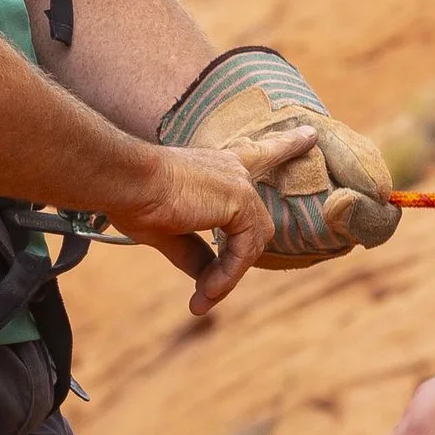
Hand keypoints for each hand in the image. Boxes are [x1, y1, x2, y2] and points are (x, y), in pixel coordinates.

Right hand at [114, 121, 316, 312]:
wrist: (125, 181)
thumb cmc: (135, 197)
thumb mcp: (169, 231)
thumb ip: (194, 253)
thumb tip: (207, 279)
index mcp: (217, 166)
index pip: (258, 154)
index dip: (284, 147)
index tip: (309, 136)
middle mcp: (233, 170)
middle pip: (257, 221)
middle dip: (242, 258)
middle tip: (209, 293)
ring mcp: (239, 185)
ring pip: (249, 245)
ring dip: (226, 277)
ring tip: (201, 298)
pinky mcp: (240, 202)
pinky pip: (243, 252)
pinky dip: (226, 276)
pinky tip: (206, 291)